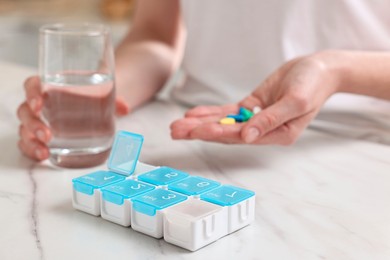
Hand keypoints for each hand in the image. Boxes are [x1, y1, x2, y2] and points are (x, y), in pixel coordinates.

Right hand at [17, 76, 129, 160]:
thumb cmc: (93, 95)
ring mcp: (40, 121)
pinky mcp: (42, 137)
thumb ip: (113, 100)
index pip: (33, 85)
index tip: (39, 104)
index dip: (32, 93)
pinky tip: (43, 156)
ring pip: (25, 129)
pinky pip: (29, 143)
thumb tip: (125, 108)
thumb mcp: (103, 94)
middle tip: (47, 135)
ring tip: (44, 151)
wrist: (96, 103)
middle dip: (33, 124)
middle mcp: (41, 104)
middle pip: (26, 111)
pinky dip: (32, 151)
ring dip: (31, 141)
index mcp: (51, 85)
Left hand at [170, 53, 340, 144]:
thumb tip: (247, 137)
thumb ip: (271, 120)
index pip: (242, 137)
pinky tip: (193, 114)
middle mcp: (263, 131)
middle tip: (176, 131)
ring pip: (224, 123)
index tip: (198, 130)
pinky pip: (228, 112)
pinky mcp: (252, 106)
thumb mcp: (296, 102)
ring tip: (177, 126)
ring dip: (200, 123)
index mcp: (277, 135)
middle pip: (227, 133)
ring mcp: (256, 119)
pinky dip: (211, 113)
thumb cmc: (313, 85)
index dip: (218, 133)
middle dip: (200, 131)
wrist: (318, 69)